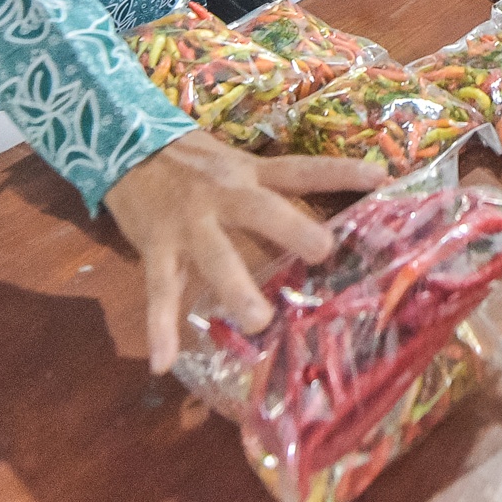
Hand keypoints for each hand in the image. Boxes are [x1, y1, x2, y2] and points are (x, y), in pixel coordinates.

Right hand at [103, 131, 387, 374]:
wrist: (120, 140)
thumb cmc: (187, 161)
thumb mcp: (232, 165)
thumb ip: (267, 193)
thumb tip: (315, 228)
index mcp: (249, 173)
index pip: (302, 170)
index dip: (340, 172)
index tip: (381, 177)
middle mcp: (224, 193)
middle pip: (263, 209)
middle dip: (292, 228)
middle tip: (323, 251)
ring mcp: (189, 221)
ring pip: (215, 255)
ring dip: (236, 288)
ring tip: (258, 321)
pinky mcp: (155, 244)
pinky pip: (159, 288)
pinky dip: (160, 326)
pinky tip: (164, 361)